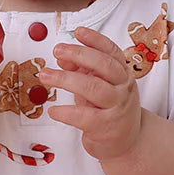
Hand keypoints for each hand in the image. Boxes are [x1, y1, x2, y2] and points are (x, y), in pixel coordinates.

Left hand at [39, 26, 141, 160]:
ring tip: (45, 75)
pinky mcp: (106, 127)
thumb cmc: (110, 111)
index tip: (78, 32)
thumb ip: (82, 71)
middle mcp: (123, 88)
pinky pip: (84, 116)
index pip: (112, 52)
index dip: (96, 40)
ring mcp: (117, 108)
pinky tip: (53, 110)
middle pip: (104, 66)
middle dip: (79, 55)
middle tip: (58, 50)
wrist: (128, 143)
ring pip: (93, 88)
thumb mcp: (98, 87)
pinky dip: (65, 112)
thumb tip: (63, 56)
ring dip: (66, 79)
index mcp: (123, 74)